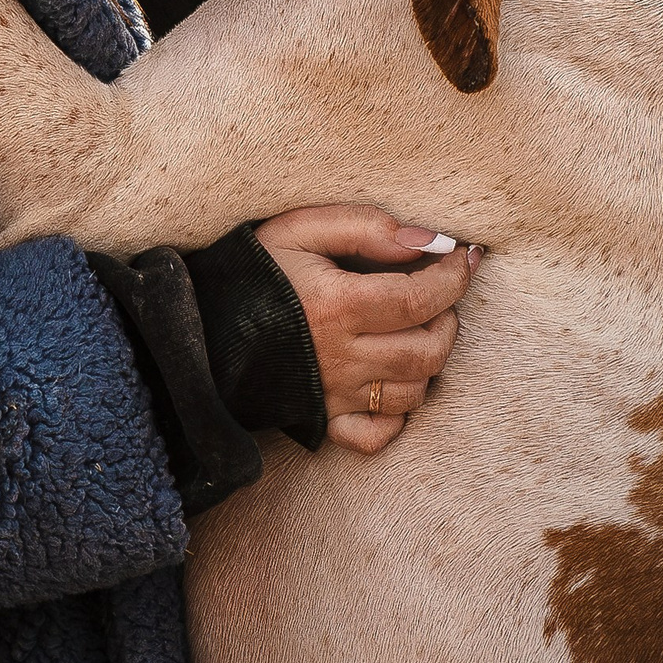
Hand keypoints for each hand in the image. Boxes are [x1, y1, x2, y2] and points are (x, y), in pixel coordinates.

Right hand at [253, 206, 472, 455]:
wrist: (197, 325)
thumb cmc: (254, 272)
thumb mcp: (301, 229)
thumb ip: (366, 227)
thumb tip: (428, 240)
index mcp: (338, 306)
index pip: (420, 297)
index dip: (453, 276)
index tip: (465, 256)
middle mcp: (342, 357)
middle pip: (427, 351)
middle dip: (448, 319)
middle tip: (441, 295)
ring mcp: (334, 394)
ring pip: (412, 392)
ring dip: (429, 361)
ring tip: (418, 330)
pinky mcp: (322, 419)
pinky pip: (376, 435)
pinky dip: (397, 416)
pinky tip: (393, 384)